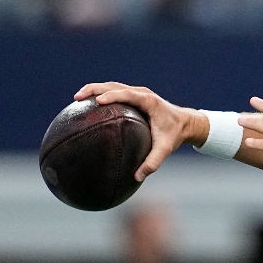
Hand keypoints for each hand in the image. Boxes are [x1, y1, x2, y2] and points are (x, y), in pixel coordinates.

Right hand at [73, 81, 206, 181]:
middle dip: (94, 89)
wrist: (185, 123)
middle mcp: (141, 93)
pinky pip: (114, 92)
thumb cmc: (174, 134)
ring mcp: (137, 93)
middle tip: (77, 97)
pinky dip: (100, 95)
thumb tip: (137, 177)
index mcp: (148, 101)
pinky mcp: (134, 97)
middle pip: (114, 85)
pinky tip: (88, 106)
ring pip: (112, 86)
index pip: (127, 94)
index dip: (112, 95)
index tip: (98, 101)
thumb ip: (153, 162)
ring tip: (77, 99)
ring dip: (94, 89)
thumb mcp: (165, 149)